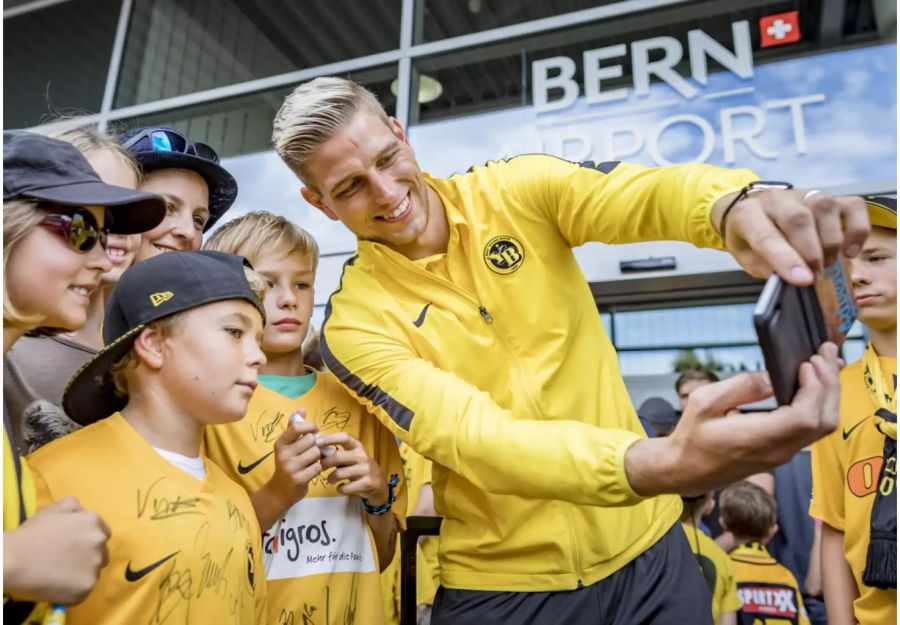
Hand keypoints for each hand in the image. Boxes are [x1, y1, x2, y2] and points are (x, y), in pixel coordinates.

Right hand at [4, 497, 109, 603]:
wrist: (13, 559)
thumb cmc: (31, 533)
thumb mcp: (53, 509)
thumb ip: (73, 507)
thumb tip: (82, 512)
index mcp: (93, 522)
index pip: (102, 533)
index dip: (88, 541)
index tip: (75, 548)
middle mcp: (100, 542)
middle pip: (101, 553)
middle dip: (88, 557)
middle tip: (66, 562)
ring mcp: (95, 565)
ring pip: (94, 571)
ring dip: (82, 573)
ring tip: (60, 574)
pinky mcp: (87, 586)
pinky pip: (85, 588)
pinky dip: (73, 588)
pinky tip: (58, 585)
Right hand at [264, 409, 322, 509]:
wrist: (279, 491)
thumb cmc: (287, 464)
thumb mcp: (287, 445)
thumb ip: (294, 427)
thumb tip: (302, 408)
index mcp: (280, 443)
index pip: (296, 427)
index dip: (310, 426)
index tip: (316, 429)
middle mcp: (283, 454)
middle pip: (311, 440)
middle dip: (315, 444)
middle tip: (312, 451)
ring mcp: (290, 467)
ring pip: (316, 452)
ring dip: (318, 457)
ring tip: (311, 461)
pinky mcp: (298, 479)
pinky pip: (317, 466)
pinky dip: (317, 468)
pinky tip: (311, 471)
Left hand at [317, 432, 387, 504]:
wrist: (378, 482)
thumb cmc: (359, 466)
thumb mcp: (351, 456)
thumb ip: (336, 453)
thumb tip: (316, 449)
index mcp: (357, 446)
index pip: (344, 437)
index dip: (329, 438)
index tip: (316, 441)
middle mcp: (362, 455)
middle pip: (338, 457)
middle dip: (325, 463)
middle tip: (319, 468)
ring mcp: (365, 469)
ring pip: (339, 473)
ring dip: (330, 478)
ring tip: (330, 479)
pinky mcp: (366, 483)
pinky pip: (345, 487)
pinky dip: (340, 488)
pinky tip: (341, 487)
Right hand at [626, 342, 840, 495]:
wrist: (685, 470)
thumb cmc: (691, 437)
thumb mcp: (704, 402)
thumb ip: (740, 387)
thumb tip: (772, 375)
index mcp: (757, 438)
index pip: (804, 417)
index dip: (814, 388)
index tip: (806, 363)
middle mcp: (778, 450)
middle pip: (824, 421)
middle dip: (830, 384)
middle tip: (824, 353)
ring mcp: (784, 454)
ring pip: (824, 426)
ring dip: (829, 394)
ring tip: (825, 364)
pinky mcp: (783, 452)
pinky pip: (813, 429)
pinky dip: (821, 404)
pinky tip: (816, 384)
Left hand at [713, 188, 868, 284]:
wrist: (751, 210)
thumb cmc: (749, 237)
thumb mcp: (747, 257)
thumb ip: (767, 267)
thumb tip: (796, 279)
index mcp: (747, 214)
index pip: (766, 235)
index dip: (786, 259)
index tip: (803, 280)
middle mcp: (776, 199)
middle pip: (799, 219)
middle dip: (811, 254)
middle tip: (814, 277)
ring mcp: (804, 194)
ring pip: (825, 208)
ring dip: (830, 242)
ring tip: (825, 264)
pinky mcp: (829, 196)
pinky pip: (853, 206)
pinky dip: (857, 230)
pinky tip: (849, 251)